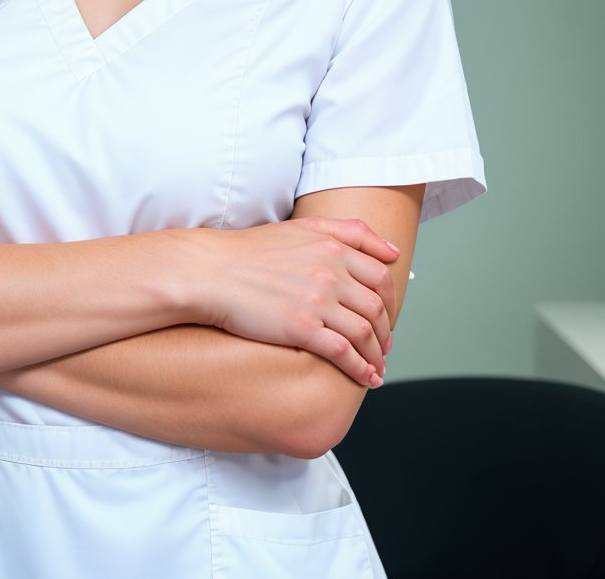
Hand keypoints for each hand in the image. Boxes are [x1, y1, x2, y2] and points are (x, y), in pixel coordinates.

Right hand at [194, 217, 398, 386]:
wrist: (211, 271)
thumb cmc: (250, 251)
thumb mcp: (302, 227)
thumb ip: (349, 231)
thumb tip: (393, 250)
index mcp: (331, 246)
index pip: (381, 275)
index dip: (391, 299)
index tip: (388, 314)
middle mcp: (330, 271)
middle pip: (378, 306)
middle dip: (386, 330)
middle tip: (384, 345)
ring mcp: (317, 300)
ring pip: (366, 332)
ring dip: (378, 354)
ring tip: (377, 365)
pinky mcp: (302, 329)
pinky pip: (344, 353)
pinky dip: (361, 368)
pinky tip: (366, 378)